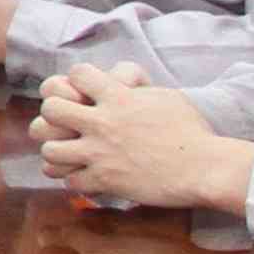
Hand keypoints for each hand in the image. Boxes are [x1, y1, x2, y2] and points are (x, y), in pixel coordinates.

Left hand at [31, 66, 252, 214]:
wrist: (204, 168)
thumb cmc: (192, 132)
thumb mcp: (165, 97)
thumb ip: (137, 90)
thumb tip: (126, 85)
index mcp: (119, 96)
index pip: (77, 73)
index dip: (76, 80)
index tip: (83, 92)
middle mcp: (103, 122)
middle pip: (50, 109)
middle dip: (54, 115)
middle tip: (67, 125)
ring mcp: (100, 152)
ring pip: (50, 149)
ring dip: (58, 151)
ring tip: (72, 154)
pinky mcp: (105, 180)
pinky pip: (69, 180)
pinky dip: (76, 179)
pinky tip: (88, 177)